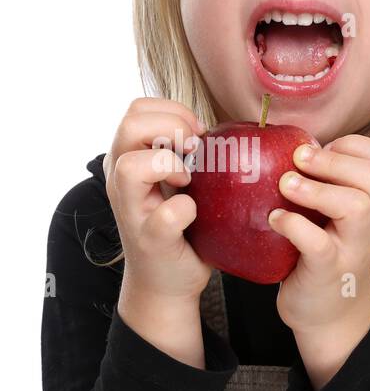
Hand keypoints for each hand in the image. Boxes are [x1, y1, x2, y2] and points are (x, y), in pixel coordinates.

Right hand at [103, 98, 209, 301]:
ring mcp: (131, 210)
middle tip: (194, 151)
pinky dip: (185, 210)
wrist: (168, 281)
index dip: (172, 111)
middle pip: (129, 125)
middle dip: (172, 128)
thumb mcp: (182, 182)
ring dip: (168, 164)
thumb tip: (226, 130)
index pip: (137, 109)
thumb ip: (189, 155)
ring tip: (189, 181)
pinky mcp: (150, 240)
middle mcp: (121, 180)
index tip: (199, 133)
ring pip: (131, 166)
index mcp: (129, 158)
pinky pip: (165, 216)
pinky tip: (194, 213)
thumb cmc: (181, 226)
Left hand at [268, 133, 369, 335]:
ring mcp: (355, 248)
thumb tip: (296, 143)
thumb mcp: (343, 215)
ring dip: (315, 189)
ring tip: (285, 186)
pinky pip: (318, 243)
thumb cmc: (329, 252)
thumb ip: (333, 182)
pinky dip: (293, 225)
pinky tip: (276, 219)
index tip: (323, 151)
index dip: (352, 146)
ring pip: (355, 206)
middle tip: (297, 160)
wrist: (332, 313)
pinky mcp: (329, 271)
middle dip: (332, 162)